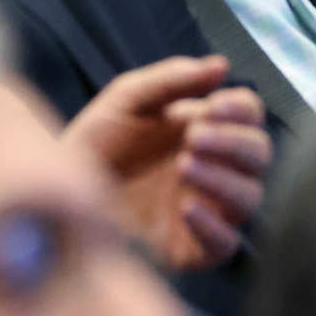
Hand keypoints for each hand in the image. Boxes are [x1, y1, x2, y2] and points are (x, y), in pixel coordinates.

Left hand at [65, 56, 270, 271]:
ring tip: (183, 166)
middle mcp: (213, 170)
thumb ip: (172, 79)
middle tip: (194, 138)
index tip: (213, 107)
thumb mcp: (127, 100)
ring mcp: (207, 210)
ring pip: (250, 197)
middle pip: (259, 155)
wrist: (56, 196)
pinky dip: (213, 225)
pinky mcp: (191, 249)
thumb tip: (223, 65)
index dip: (241, 109)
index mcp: (204, 129)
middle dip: (234, 142)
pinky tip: (183, 207)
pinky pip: (226, 243)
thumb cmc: (95, 145)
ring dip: (224, 178)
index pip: (249, 116)